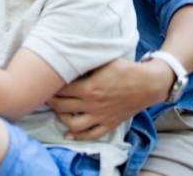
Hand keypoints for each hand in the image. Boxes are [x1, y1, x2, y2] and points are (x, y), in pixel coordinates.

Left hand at [47, 57, 169, 139]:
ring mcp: (101, 116)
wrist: (148, 84)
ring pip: (74, 124)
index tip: (45, 81)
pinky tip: (69, 133)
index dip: (50, 86)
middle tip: (46, 95)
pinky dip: (79, 136)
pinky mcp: (110, 124)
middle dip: (51, 101)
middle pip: (62, 107)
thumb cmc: (124, 69)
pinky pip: (92, 135)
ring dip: (61, 118)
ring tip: (58, 111)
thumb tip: (67, 56)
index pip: (60, 90)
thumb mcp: (103, 60)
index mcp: (88, 88)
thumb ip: (85, 61)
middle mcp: (92, 105)